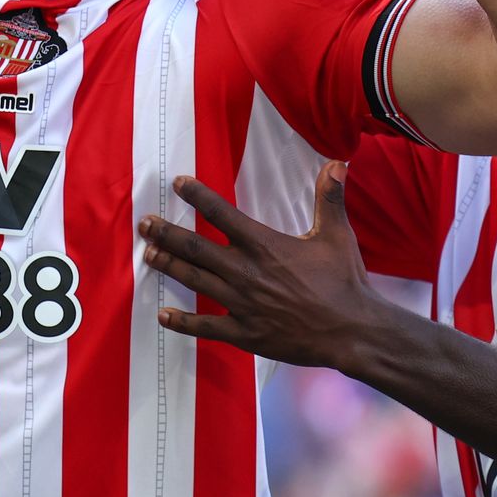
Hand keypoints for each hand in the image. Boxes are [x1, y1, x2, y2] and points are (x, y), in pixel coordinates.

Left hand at [138, 162, 388, 370]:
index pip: (222, 213)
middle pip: (196, 247)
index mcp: (264, 245)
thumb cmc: (344, 282)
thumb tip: (338, 163)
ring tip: (149, 256)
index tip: (178, 183)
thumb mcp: (337, 235)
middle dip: (167, 233)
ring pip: (195, 281)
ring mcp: (242, 304)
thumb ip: (329, 198)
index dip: (197, 195)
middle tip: (144, 224)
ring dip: (170, 266)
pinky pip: (206, 327)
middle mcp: (246, 272)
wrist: (352, 330)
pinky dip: (183, 322)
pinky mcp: (245, 333)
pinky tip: (163, 316)